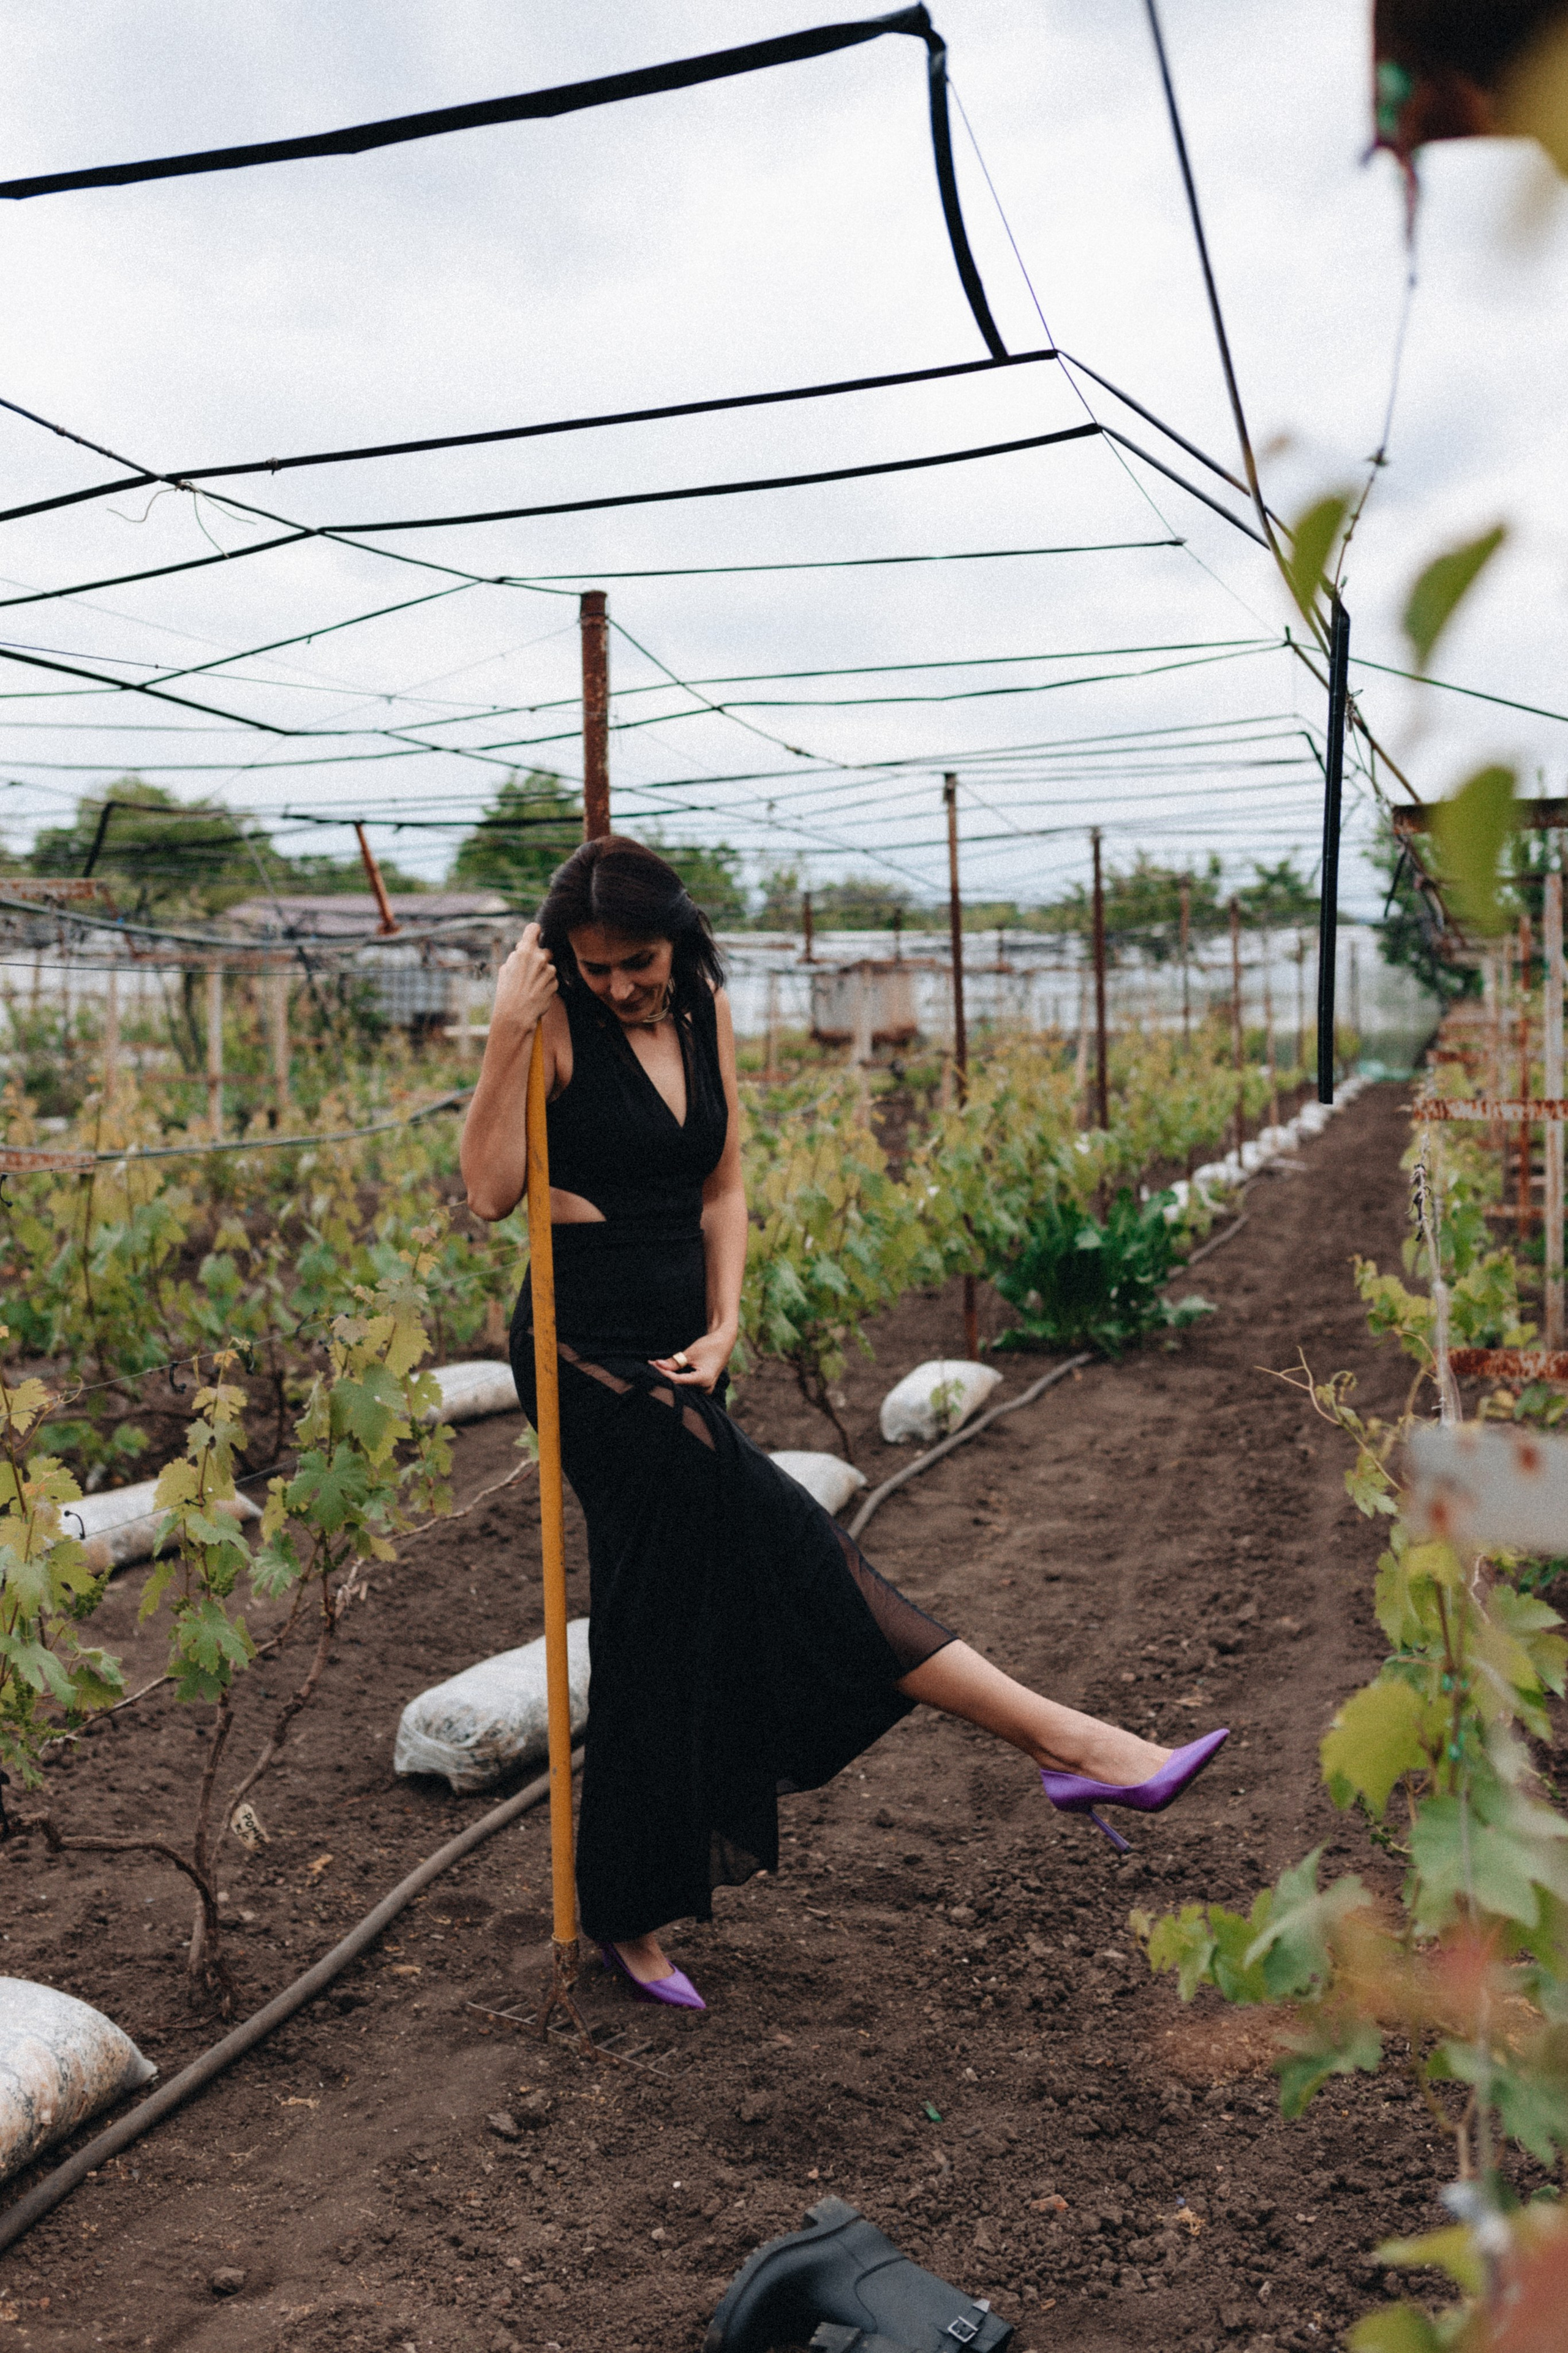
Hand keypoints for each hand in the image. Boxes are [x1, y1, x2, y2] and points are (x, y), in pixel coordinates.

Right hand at [491, 922, 557, 1039]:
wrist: (516, 1015)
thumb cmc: (507, 992)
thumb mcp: (505, 969)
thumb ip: (517, 956)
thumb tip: (523, 948)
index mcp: (525, 951)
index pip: (534, 929)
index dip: (533, 932)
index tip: (533, 937)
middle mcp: (540, 958)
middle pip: (544, 949)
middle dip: (538, 957)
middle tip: (528, 971)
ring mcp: (549, 970)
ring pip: (548, 965)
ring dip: (542, 972)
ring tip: (530, 985)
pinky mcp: (555, 982)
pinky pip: (552, 978)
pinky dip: (546, 983)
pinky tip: (536, 992)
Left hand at [650, 1331, 732, 1391]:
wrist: (724, 1342)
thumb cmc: (709, 1346)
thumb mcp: (690, 1353)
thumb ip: (674, 1362)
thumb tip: (658, 1365)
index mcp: (703, 1380)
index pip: (678, 1380)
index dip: (664, 1373)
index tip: (653, 1364)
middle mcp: (706, 1388)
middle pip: (680, 1386)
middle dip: (665, 1375)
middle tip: (652, 1365)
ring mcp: (706, 1389)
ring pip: (683, 1387)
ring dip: (670, 1377)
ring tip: (658, 1367)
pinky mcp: (704, 1387)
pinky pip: (688, 1385)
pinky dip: (678, 1378)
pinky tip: (668, 1372)